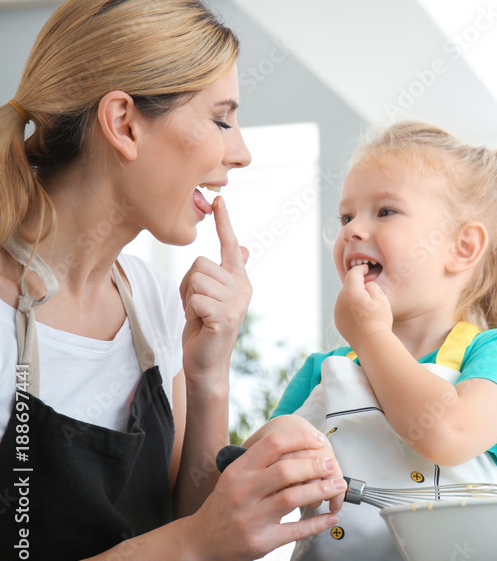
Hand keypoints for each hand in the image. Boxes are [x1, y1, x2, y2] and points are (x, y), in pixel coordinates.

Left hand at [180, 197, 251, 383]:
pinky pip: (195, 298)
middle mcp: (242, 286)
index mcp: (238, 278)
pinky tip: (201, 324)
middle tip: (198, 306)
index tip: (219, 199)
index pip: (230, 244)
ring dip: (189, 298)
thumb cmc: (203, 326)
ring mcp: (237, 302)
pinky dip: (190, 311)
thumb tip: (243, 248)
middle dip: (189, 284)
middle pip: (200, 263)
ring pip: (196, 279)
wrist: (205, 361)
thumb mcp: (209, 294)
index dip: (224, 221)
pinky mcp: (226, 316)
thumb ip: (221, 271)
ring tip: (199, 314)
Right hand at [195, 428, 346, 560]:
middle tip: (331, 465)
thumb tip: (302, 445)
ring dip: (321, 490)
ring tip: (337, 486)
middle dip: (315, 466)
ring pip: (292, 497)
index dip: (300, 439)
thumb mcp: (235, 477)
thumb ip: (262, 463)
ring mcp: (250, 518)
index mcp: (237, 471)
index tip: (318, 440)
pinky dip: (317, 523)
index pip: (272, 444)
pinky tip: (330, 518)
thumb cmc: (225, 505)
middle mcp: (242, 492)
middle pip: (286, 471)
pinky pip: (294, 530)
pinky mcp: (260, 542)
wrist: (200, 543)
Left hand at [334, 264, 392, 349]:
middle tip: (369, 285)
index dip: (361, 269)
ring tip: (366, 302)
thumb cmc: (379, 319)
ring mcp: (337, 312)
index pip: (353, 274)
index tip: (366, 268)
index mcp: (350, 291)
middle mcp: (340, 300)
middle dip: (357, 284)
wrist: (371, 342)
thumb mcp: (380, 297)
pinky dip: (350, 307)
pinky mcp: (338, 322)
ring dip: (353, 296)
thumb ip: (371, 285)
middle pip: (348, 286)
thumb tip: (365, 285)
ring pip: (345, 298)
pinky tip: (361, 314)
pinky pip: (343, 309)